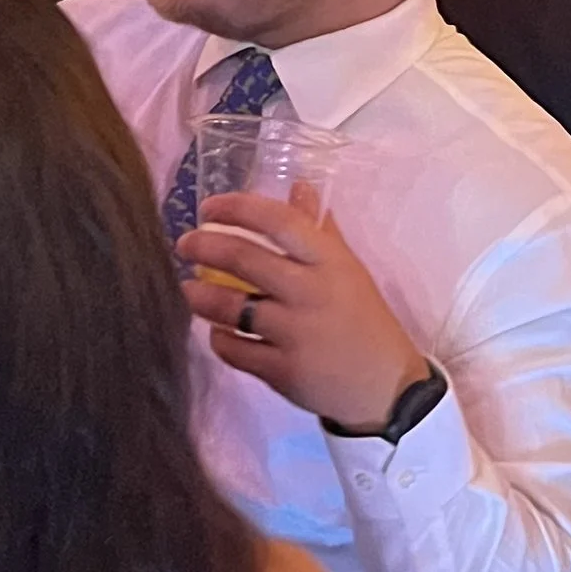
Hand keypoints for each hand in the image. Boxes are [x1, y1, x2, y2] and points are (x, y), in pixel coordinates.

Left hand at [179, 189, 431, 431]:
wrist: (385, 385)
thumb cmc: (363, 318)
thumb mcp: (348, 268)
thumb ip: (319, 230)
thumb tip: (299, 186)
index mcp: (329, 262)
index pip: (278, 221)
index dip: (237, 208)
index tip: (208, 208)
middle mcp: (310, 292)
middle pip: (244, 259)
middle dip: (205, 246)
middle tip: (185, 244)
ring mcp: (295, 334)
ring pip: (231, 307)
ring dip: (201, 294)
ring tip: (189, 289)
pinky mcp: (282, 371)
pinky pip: (235, 350)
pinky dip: (219, 338)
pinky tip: (217, 331)